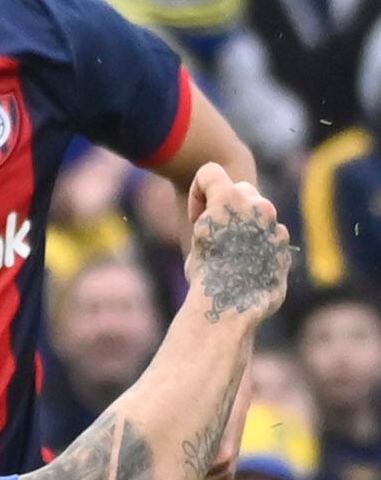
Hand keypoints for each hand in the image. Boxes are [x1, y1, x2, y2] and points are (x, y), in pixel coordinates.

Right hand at [184, 162, 288, 326]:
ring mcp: (275, 226)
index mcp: (230, 198)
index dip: (197, 193)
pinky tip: (244, 268)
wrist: (230, 307)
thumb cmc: (204, 274)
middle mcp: (258, 205)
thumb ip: (210, 219)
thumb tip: (217, 220)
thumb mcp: (196, 239)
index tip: (196, 218)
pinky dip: (258, 247)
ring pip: (258, 214)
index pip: (209, 172)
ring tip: (229, 255)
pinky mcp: (285, 246)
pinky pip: (269, 237)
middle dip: (226, 205)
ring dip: (244, 227)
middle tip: (214, 234)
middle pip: (239, 189)